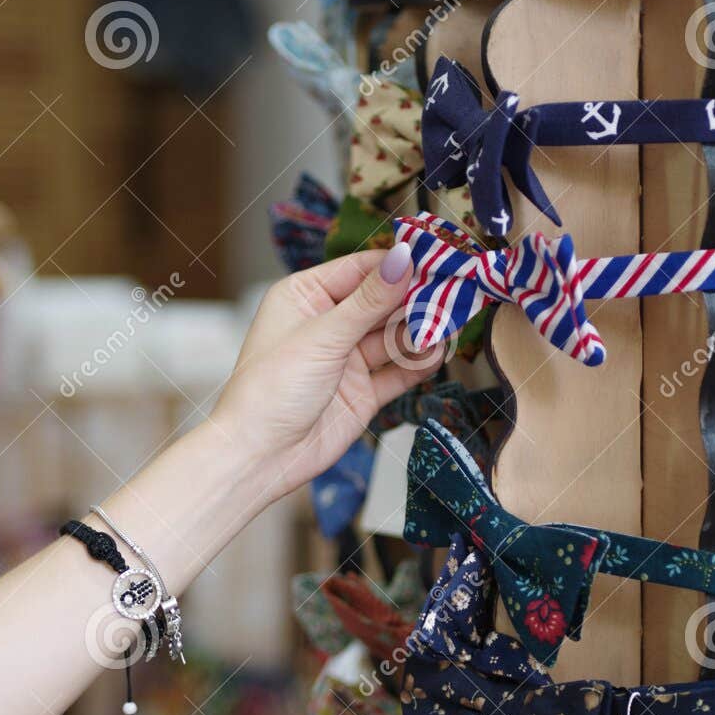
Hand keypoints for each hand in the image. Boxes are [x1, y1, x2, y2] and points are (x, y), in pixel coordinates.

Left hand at [213, 244, 442, 509]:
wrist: (259, 457)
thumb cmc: (271, 389)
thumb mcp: (323, 337)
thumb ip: (369, 301)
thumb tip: (403, 258)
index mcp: (305, 297)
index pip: (360, 269)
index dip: (398, 264)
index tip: (437, 257)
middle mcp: (327, 324)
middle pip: (382, 301)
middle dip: (416, 298)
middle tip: (454, 291)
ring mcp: (346, 359)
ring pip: (394, 337)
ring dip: (420, 331)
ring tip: (447, 324)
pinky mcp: (361, 392)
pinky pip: (398, 372)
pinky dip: (418, 364)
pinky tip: (436, 354)